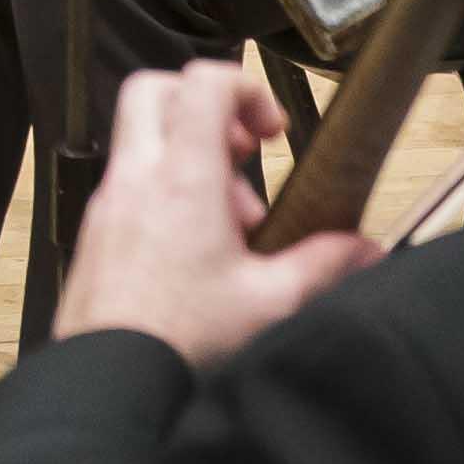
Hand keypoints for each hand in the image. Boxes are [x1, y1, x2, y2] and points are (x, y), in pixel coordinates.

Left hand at [53, 61, 370, 365]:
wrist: (109, 379)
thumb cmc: (185, 341)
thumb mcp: (272, 304)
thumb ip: (323, 265)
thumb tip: (366, 248)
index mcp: (181, 180)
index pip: (201, 84)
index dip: (244, 86)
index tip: (275, 129)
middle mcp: (136, 178)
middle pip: (154, 91)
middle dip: (205, 106)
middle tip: (246, 152)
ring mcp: (109, 201)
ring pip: (142, 140)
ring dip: (191, 158)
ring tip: (235, 225)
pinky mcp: (98, 229)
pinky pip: (131, 183)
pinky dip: (168, 191)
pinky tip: (202, 251)